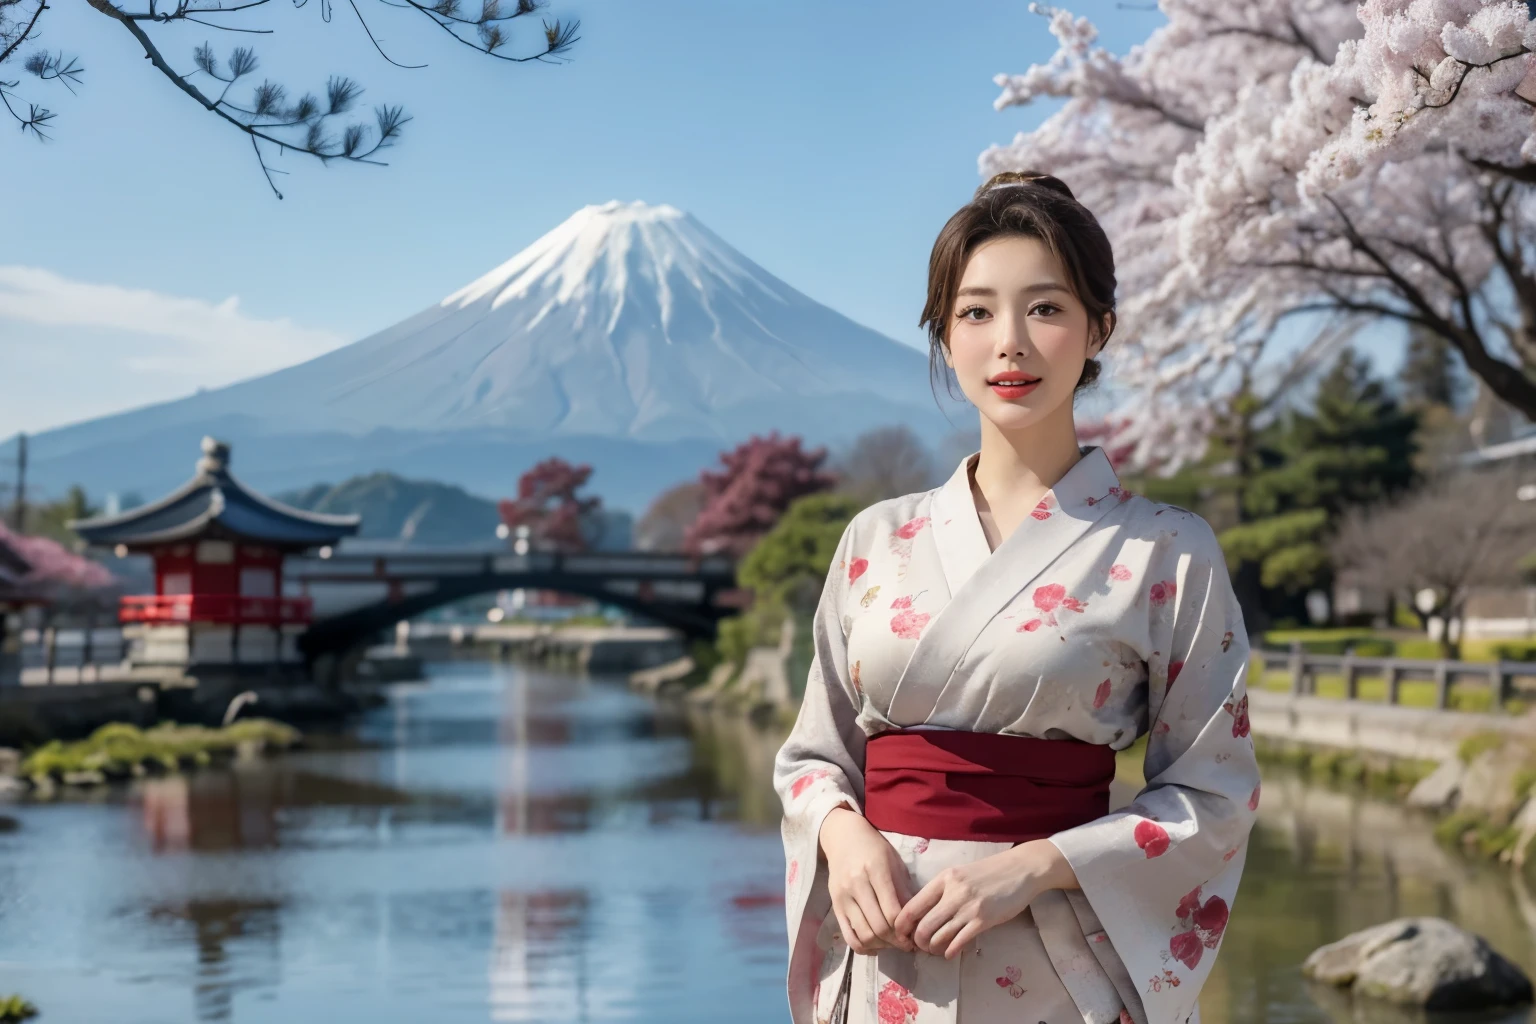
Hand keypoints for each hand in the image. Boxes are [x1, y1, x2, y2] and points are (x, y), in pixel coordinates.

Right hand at [818, 807, 914, 953]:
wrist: (844, 838)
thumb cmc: (875, 848)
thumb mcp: (895, 863)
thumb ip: (904, 892)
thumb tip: (916, 922)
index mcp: (875, 870)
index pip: (893, 911)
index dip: (906, 929)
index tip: (916, 935)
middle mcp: (856, 885)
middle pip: (879, 927)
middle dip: (897, 941)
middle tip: (907, 944)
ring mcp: (843, 897)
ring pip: (864, 935)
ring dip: (882, 946)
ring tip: (893, 944)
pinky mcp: (835, 907)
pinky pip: (848, 937)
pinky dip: (864, 947)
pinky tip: (876, 945)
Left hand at [893, 839, 1076, 959]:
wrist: (1021, 869)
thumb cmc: (989, 872)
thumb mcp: (960, 874)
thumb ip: (942, 891)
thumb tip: (922, 914)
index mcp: (944, 879)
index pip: (912, 906)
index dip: (902, 924)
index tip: (901, 933)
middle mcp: (953, 893)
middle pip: (923, 926)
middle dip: (917, 941)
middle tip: (919, 946)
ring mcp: (968, 908)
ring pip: (939, 936)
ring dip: (933, 948)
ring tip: (934, 949)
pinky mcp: (984, 920)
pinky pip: (958, 942)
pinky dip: (950, 951)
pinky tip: (950, 952)